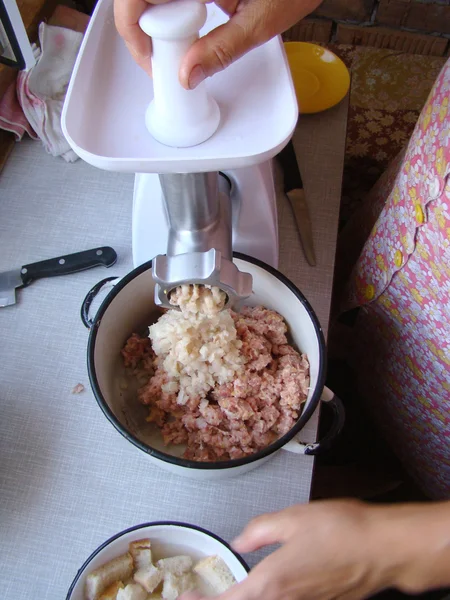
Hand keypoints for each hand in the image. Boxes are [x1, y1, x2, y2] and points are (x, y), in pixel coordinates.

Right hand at [114, 0, 322, 88]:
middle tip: (163, 55)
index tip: (152, 63)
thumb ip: (223, 48)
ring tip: (175, 39)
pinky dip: (168, 7)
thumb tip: (188, 75)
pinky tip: (189, 18)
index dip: (134, 35)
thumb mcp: (263, 18)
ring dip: (152, 15)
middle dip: (141, 27)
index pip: (134, 0)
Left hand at [180, 500, 449, 599]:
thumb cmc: (341, 530)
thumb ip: (260, 531)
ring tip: (236, 588)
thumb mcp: (292, 519)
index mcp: (272, 583)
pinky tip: (272, 587)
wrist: (383, 548)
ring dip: (248, 597)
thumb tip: (240, 539)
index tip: (185, 598)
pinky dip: (269, 597)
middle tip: (204, 594)